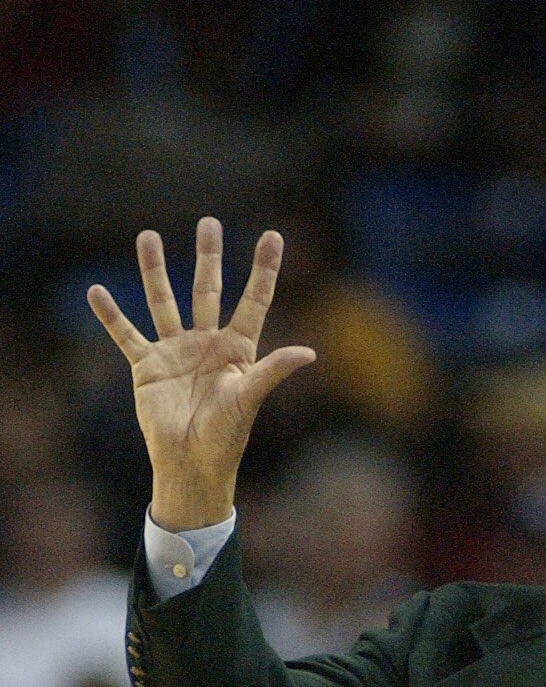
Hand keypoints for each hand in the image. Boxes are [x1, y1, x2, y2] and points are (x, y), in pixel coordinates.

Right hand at [87, 217, 315, 528]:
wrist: (191, 463)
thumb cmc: (226, 436)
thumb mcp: (250, 398)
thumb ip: (273, 370)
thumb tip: (309, 352)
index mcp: (237, 349)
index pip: (253, 301)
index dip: (263, 270)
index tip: (272, 236)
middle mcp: (206, 343)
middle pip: (207, 290)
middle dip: (208, 257)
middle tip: (209, 223)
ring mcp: (175, 351)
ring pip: (164, 301)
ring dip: (155, 270)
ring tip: (148, 236)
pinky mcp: (147, 366)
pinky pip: (126, 335)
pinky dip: (111, 316)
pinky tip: (96, 293)